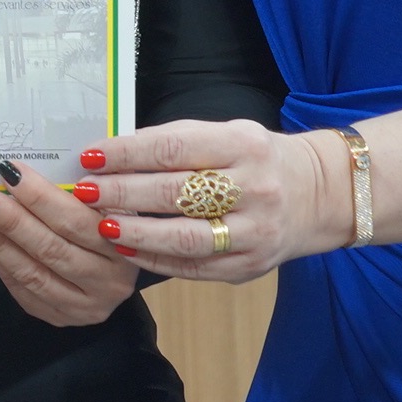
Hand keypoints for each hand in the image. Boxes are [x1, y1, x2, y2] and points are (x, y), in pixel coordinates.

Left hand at [0, 160, 137, 324]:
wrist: (114, 266)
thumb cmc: (103, 221)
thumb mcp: (104, 202)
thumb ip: (75, 189)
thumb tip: (21, 170)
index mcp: (125, 246)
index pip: (77, 221)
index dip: (40, 196)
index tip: (11, 172)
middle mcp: (110, 282)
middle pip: (52, 249)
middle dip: (12, 220)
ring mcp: (86, 306)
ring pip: (34, 274)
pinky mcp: (61, 317)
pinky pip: (24, 291)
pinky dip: (1, 263)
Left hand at [80, 119, 349, 282]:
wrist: (318, 196)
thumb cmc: (256, 159)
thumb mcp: (226, 134)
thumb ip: (176, 142)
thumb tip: (113, 153)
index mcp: (243, 145)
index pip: (173, 149)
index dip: (126, 154)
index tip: (89, 156)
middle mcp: (253, 189)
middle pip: (175, 194)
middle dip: (122, 193)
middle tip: (83, 191)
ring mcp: (253, 233)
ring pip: (184, 238)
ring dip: (135, 233)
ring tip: (100, 225)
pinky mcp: (248, 267)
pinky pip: (193, 267)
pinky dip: (154, 260)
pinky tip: (125, 251)